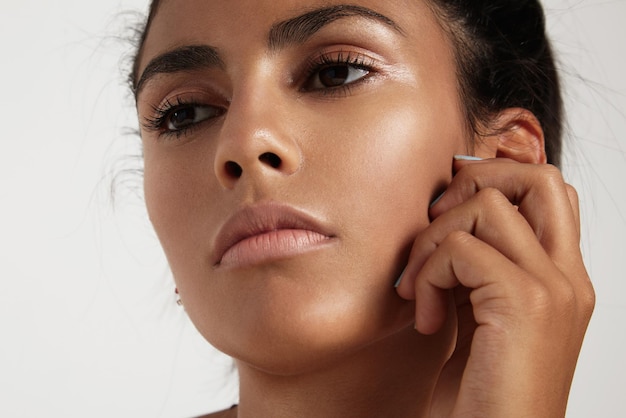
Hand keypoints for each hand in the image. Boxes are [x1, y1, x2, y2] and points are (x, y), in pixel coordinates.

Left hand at [395, 158, 594, 416]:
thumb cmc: (481, 396)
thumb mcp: (480, 316)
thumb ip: (476, 269)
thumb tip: (444, 219)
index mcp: (561, 280)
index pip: (547, 194)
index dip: (492, 185)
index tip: (444, 217)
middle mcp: (567, 278)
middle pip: (538, 177)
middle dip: (473, 184)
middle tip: (437, 226)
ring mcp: (552, 288)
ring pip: (488, 204)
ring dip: (433, 240)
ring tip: (421, 288)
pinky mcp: (524, 302)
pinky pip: (459, 248)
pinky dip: (428, 275)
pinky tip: (427, 318)